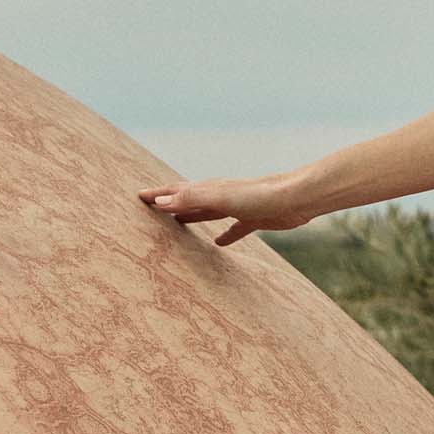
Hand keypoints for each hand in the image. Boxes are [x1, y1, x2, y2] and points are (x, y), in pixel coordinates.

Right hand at [134, 171, 322, 247]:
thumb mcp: (220, 198)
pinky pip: (234, 228)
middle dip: (170, 203)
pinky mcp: (254, 220)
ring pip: (208, 212)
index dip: (157, 194)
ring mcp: (237, 208)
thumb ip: (192, 199)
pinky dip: (224, 235)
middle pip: (189, 200)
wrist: (295, 199)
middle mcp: (220, 196)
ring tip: (176, 224)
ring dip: (191, 216)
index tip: (138, 196)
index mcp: (209, 190)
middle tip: (151, 207)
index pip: (176, 191)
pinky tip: (218, 243)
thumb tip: (161, 203)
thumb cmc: (258, 196)